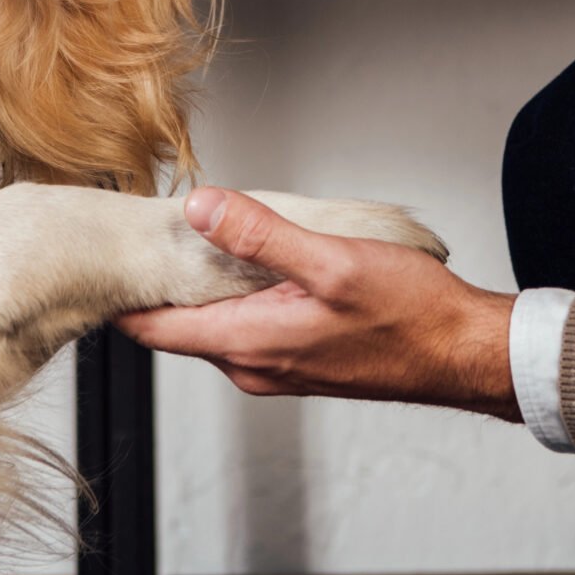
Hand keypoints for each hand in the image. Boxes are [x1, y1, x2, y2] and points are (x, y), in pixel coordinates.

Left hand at [114, 189, 519, 420]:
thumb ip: (260, 235)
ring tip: (207, 231)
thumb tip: (200, 208)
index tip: (112, 251)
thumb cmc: (410, 315)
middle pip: (179, 323)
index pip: (153, 329)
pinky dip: (240, 292)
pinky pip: (248, 325)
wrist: (462, 352)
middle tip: (156, 223)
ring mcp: (276, 366)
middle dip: (165, 277)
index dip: (124, 291)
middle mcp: (253, 365)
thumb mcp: (331, 260)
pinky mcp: (298, 358)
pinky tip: (261, 258)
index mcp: (248, 344)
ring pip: (216, 322)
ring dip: (207, 282)